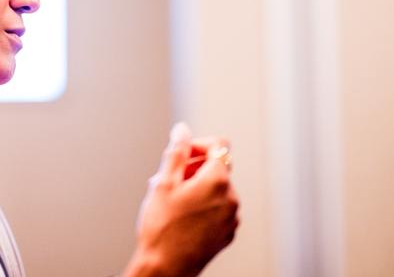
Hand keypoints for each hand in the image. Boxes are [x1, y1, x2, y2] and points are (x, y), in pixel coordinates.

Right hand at [124, 123, 238, 276]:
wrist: (165, 267)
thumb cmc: (162, 228)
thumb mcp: (163, 182)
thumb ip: (176, 151)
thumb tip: (183, 130)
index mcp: (217, 181)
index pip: (219, 144)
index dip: (198, 144)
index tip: (180, 154)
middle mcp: (231, 197)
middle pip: (217, 166)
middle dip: (193, 166)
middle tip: (170, 179)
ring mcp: (232, 217)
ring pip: (217, 188)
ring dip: (197, 187)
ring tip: (172, 200)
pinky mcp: (227, 232)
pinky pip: (218, 208)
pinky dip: (204, 205)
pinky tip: (182, 216)